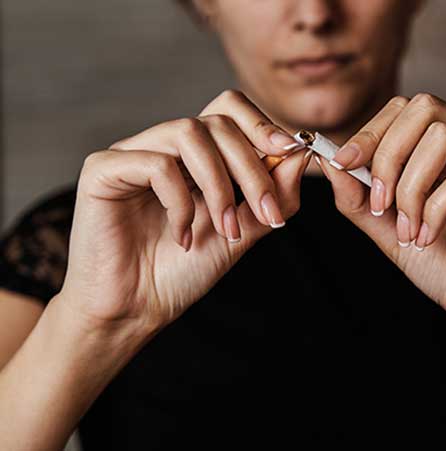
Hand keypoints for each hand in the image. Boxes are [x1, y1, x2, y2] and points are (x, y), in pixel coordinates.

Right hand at [59, 89, 311, 331]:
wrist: (137, 310)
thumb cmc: (184, 271)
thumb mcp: (242, 231)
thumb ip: (271, 196)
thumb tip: (301, 155)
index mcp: (195, 157)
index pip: (229, 111)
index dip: (262, 126)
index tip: (291, 152)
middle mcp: (164, 147)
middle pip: (216, 122)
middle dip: (251, 168)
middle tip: (266, 213)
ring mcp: (132, 154)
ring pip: (188, 133)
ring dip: (219, 184)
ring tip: (226, 229)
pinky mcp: (103, 170)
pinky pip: (155, 164)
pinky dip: (180, 202)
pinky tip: (183, 236)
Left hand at [317, 93, 445, 357]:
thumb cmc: (444, 267)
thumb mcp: (387, 231)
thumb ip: (359, 197)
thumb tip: (329, 162)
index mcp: (445, 151)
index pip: (405, 109)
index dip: (369, 133)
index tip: (343, 165)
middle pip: (425, 107)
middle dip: (388, 156)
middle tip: (381, 205)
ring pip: (445, 137)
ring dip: (412, 188)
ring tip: (408, 231)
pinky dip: (438, 207)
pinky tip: (430, 237)